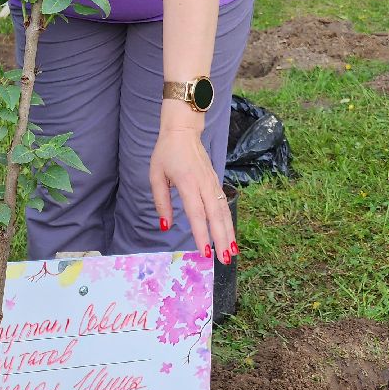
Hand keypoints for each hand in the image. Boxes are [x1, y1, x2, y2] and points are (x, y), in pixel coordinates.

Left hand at [149, 124, 235, 263]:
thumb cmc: (166, 152)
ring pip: (224, 211)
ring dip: (229, 232)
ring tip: (233, 252)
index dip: (202, 234)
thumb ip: (161, 202)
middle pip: (216, 215)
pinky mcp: (215, 181)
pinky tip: (230, 233)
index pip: (196, 213)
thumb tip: (164, 226)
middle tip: (225, 259)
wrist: (184, 130)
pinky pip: (224, 204)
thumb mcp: (156, 175)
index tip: (205, 252)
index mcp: (187, 183)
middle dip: (221, 238)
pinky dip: (228, 220)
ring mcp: (212, 182)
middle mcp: (203, 184)